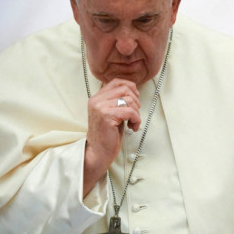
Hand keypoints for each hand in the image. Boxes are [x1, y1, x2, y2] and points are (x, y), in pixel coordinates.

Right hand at [82, 78, 139, 194]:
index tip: (135, 99)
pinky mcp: (107, 116)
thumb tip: (133, 90)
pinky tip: (133, 128)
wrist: (98, 152)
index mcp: (96, 98)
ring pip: (129, 100)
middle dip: (135, 101)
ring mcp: (100, 107)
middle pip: (125, 89)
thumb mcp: (111, 113)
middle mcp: (96, 100)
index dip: (130, 87)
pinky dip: (136, 120)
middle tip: (134, 115)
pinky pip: (130, 111)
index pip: (116, 82)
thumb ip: (117, 101)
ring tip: (133, 123)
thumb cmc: (107, 135)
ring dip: (136, 112)